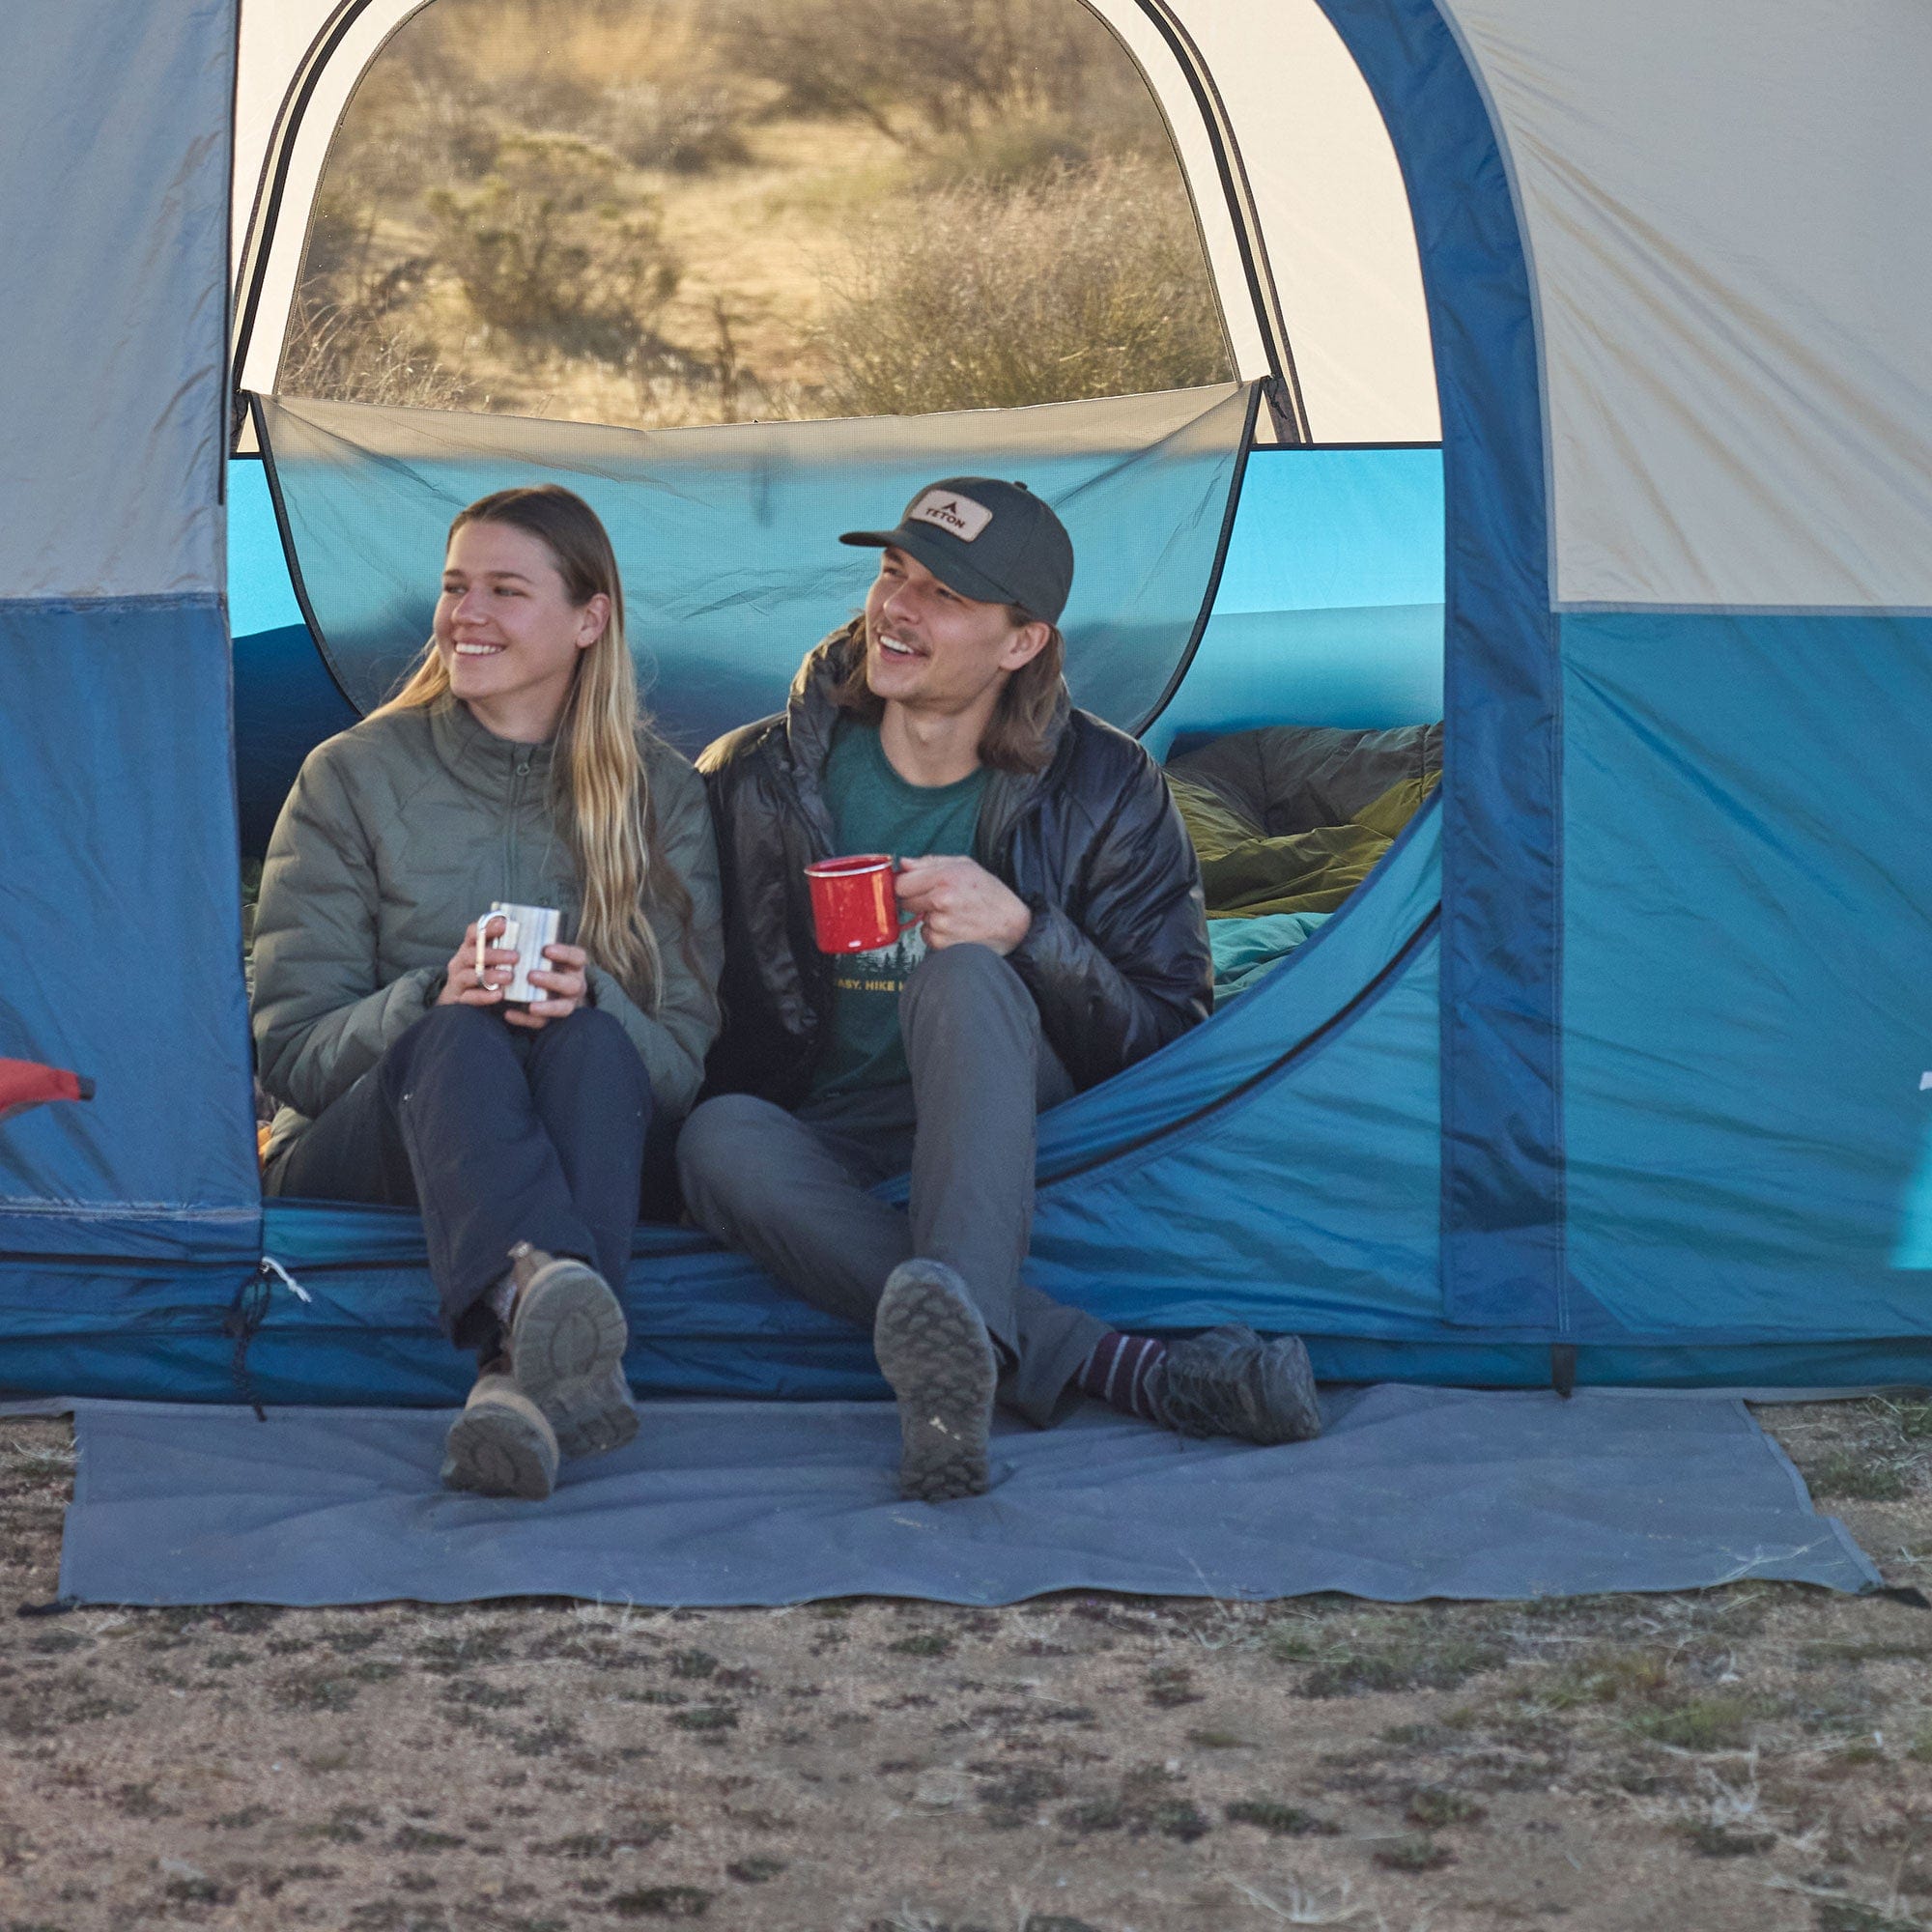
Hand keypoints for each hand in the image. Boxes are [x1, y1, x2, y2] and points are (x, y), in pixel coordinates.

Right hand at [438, 915, 517, 1007]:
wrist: (459, 1000)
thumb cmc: (481, 974)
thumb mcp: (488, 958)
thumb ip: (500, 946)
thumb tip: (525, 932)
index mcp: (468, 948)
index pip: (473, 933)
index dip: (487, 928)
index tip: (503, 925)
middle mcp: (460, 962)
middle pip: (473, 954)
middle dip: (495, 955)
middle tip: (515, 957)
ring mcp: (457, 980)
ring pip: (471, 975)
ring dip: (491, 975)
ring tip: (509, 977)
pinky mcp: (458, 998)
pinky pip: (470, 997)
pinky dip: (485, 996)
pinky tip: (498, 994)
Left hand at [503, 941, 589, 1031]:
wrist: (547, 990)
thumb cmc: (540, 964)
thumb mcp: (540, 952)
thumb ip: (528, 942)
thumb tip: (501, 920)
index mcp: (573, 965)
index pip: (577, 957)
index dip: (565, 953)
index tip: (546, 949)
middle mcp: (574, 984)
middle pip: (572, 985)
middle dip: (553, 981)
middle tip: (531, 975)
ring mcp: (566, 1003)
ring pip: (564, 1008)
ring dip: (547, 1006)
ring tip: (530, 1005)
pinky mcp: (552, 1019)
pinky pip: (542, 1023)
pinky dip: (525, 1020)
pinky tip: (509, 1014)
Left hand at [894, 855, 1032, 954]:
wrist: (1013, 924)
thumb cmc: (991, 893)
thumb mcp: (965, 866)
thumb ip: (931, 862)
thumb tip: (903, 864)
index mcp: (946, 877)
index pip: (901, 883)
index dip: (906, 885)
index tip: (912, 887)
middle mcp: (941, 900)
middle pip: (905, 902)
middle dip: (916, 901)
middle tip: (937, 901)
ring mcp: (941, 924)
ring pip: (917, 920)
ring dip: (929, 918)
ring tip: (954, 914)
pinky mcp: (942, 943)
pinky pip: (927, 936)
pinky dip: (937, 933)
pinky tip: (956, 928)